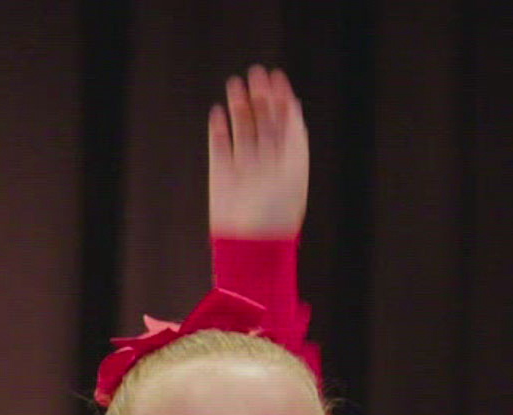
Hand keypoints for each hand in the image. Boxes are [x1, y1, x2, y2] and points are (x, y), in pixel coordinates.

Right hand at [207, 65, 307, 237]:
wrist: (252, 242)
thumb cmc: (280, 209)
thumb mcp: (294, 166)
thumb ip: (292, 133)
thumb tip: (290, 103)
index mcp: (288, 157)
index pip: (285, 119)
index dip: (280, 97)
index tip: (275, 76)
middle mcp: (267, 159)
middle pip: (263, 120)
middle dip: (259, 96)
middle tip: (254, 73)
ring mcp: (243, 166)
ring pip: (241, 129)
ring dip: (238, 107)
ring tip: (234, 85)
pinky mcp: (221, 175)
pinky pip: (219, 147)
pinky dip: (218, 129)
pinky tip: (217, 112)